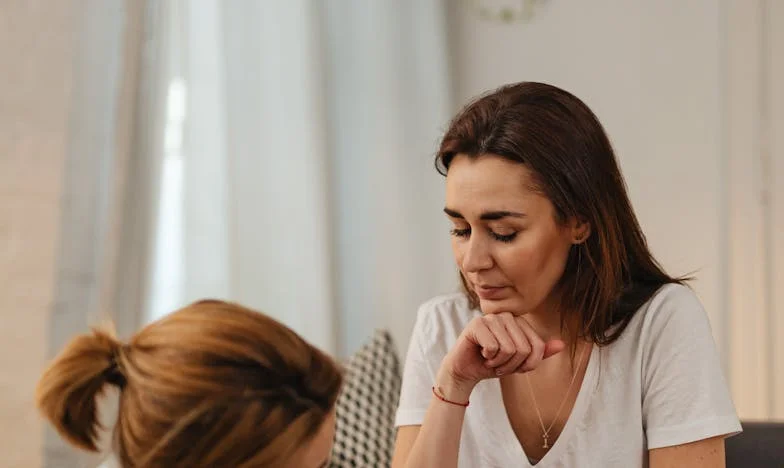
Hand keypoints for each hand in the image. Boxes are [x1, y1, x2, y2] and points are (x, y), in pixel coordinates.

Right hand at [437, 313, 564, 397]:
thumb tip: (561, 345)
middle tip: (499, 364)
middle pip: (524, 348)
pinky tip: (481, 354)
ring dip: (499, 363)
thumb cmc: (492, 364)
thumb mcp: (520, 362)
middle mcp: (506, 316)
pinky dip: (488, 358)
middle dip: (511, 365)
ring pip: (509, 349)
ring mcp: (491, 318)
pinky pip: (494, 347)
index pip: (537, 346)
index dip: (527, 364)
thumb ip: (539, 353)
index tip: (513, 366)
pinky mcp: (476, 324)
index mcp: (519, 322)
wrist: (465, 371)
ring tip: (490, 359)